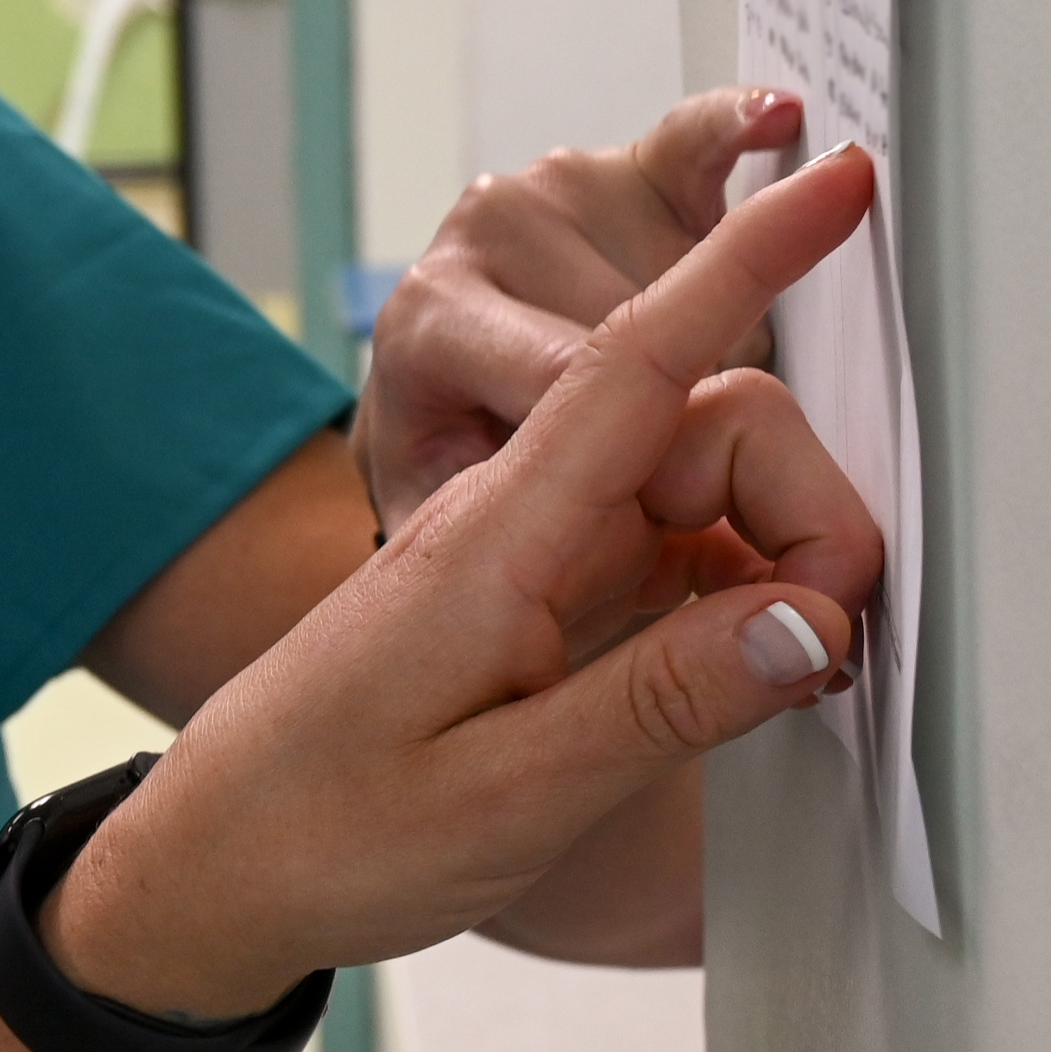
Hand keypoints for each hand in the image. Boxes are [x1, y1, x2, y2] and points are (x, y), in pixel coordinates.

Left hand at [52, 144, 881, 1018]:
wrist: (216, 867)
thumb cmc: (323, 830)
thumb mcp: (500, 797)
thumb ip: (658, 703)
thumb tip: (806, 620)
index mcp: (488, 537)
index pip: (637, 364)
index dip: (743, 264)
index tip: (834, 184)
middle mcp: (512, 516)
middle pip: (708, 432)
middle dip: (804, 509)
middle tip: (827, 653)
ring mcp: (533, 549)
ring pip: (706, 490)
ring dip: (778, 557)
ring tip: (781, 681)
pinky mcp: (545, 591)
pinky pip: (676, 550)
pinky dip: (740, 591)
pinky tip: (750, 665)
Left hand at [356, 86, 801, 535]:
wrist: (420, 414)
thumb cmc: (442, 480)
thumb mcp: (450, 538)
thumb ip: (524, 553)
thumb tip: (602, 589)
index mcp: (425, 329)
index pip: (563, 376)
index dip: (654, 446)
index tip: (711, 473)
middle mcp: (480, 243)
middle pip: (637, 336)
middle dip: (684, 424)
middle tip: (679, 495)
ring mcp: (552, 194)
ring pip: (689, 281)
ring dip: (716, 356)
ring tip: (667, 408)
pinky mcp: (621, 167)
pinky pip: (694, 137)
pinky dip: (737, 129)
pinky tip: (779, 120)